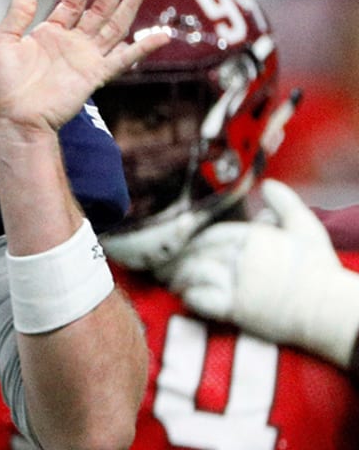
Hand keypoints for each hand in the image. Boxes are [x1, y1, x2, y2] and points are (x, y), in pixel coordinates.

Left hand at [0, 0, 165, 132]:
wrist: (11, 117)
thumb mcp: (1, 43)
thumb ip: (17, 15)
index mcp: (47, 34)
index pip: (72, 2)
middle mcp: (70, 43)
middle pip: (98, 9)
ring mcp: (84, 58)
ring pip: (113, 26)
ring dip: (129, 6)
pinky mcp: (94, 75)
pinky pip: (123, 59)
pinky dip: (143, 48)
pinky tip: (162, 36)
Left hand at [166, 179, 358, 366]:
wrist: (330, 310)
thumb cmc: (319, 269)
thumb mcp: (306, 228)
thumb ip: (286, 203)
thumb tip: (268, 184)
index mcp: (252, 235)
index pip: (208, 233)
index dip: (191, 239)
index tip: (179, 244)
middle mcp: (240, 256)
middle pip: (196, 252)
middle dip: (178, 258)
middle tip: (164, 263)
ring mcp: (237, 282)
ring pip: (193, 273)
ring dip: (179, 277)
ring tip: (171, 280)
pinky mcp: (236, 309)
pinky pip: (201, 299)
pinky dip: (189, 297)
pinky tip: (185, 296)